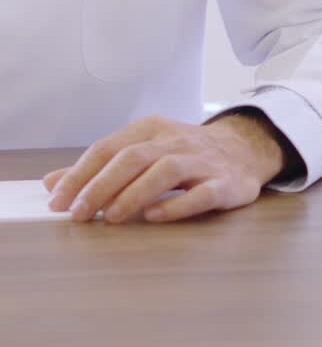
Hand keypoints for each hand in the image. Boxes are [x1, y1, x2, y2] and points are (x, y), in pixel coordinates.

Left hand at [43, 113, 286, 223]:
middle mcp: (176, 140)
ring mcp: (202, 161)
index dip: (81, 173)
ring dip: (135, 194)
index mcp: (152, 129)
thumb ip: (100, 168)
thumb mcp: (143, 149)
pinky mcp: (224, 183)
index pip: (109, 147)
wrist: (245, 148)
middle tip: (79, 214)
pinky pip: (201, 193)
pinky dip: (177, 205)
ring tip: (112, 218)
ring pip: (166, 170)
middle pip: (134, 156)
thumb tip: (52, 183)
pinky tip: (156, 218)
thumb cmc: (185, 153)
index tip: (58, 201)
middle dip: (102, 185)